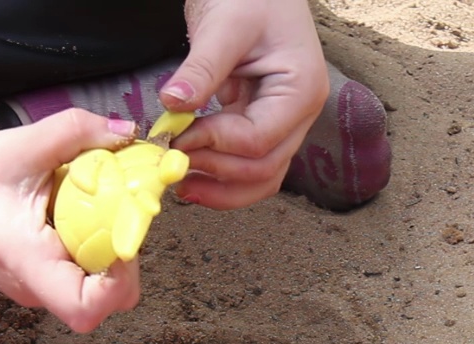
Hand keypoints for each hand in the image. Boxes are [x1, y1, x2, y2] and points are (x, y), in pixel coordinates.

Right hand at [0, 106, 142, 332]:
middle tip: (121, 215)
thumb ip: (79, 131)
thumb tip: (128, 130)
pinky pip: (80, 274)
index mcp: (27, 262)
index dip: (116, 284)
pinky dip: (94, 247)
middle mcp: (33, 287)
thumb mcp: (23, 142)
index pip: (85, 310)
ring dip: (110, 252)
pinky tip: (83, 213)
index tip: (121, 240)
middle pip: (104, 303)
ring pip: (96, 289)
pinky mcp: (38, 277)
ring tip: (101, 209)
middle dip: (125, 262)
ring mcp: (36, 287)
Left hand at [160, 0, 329, 208]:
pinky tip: (192, 174)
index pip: (258, 140)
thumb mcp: (225, 25)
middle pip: (264, 168)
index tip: (175, 134)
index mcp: (301, 90)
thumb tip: (174, 105)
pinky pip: (249, 163)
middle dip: (216, 171)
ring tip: (180, 184)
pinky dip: (222, 176)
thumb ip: (202, 68)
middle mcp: (299, 114)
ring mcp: (284, 123)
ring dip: (221, 188)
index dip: (214, 143)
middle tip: (172, 161)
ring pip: (261, 177)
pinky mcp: (263, 123)